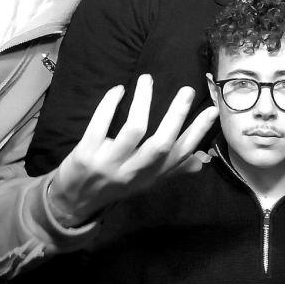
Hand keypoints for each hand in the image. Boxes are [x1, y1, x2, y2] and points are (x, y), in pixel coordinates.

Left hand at [49, 75, 217, 224]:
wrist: (72, 204)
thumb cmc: (114, 186)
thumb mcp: (146, 182)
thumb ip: (173, 168)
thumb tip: (203, 161)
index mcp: (151, 175)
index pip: (180, 154)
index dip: (198, 132)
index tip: (212, 110)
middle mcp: (133, 172)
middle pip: (160, 144)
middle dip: (176, 115)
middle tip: (187, 90)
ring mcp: (109, 164)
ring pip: (133, 130)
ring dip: (143, 101)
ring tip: (147, 79)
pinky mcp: (86, 154)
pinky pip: (100, 125)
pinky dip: (110, 104)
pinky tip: (118, 89)